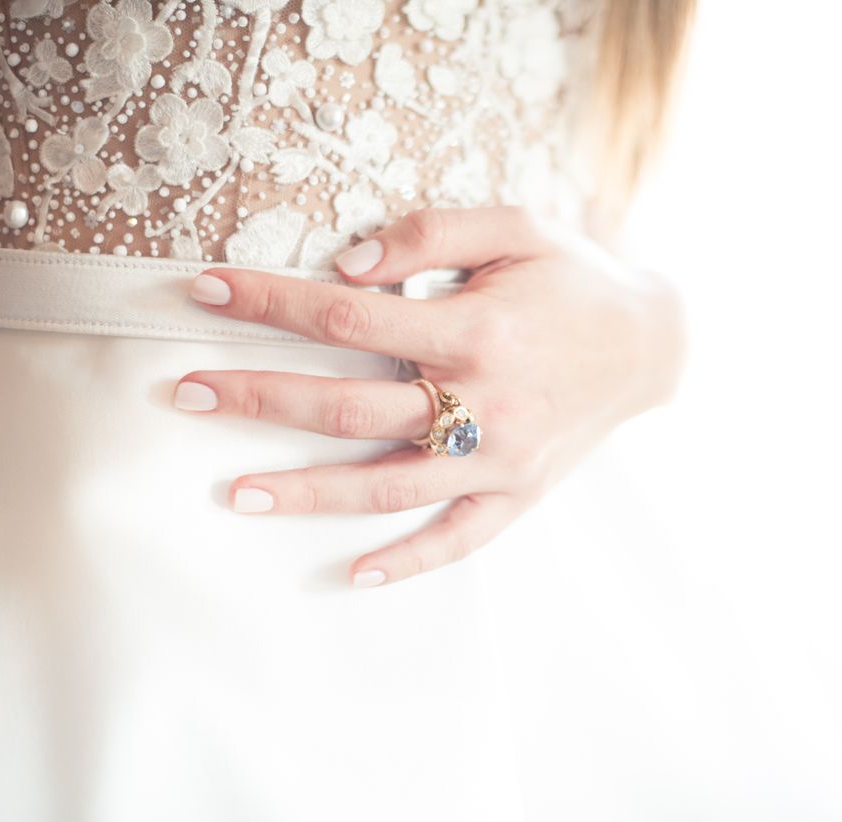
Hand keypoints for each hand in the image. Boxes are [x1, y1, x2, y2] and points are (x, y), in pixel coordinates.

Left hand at [174, 206, 686, 586]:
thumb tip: (343, 262)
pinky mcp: (520, 493)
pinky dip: (409, 561)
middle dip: (261, 398)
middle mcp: (484, 403)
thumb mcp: (514, 228)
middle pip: (349, 410)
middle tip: (189, 395)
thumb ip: (428, 234)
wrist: (652, 342)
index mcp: (476, 331)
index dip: (270, 302)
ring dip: (307, 494)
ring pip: (388, 487)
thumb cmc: (574, 278)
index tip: (204, 291)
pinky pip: (459, 540)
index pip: (348, 317)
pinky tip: (352, 573)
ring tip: (233, 494)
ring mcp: (502, 459)